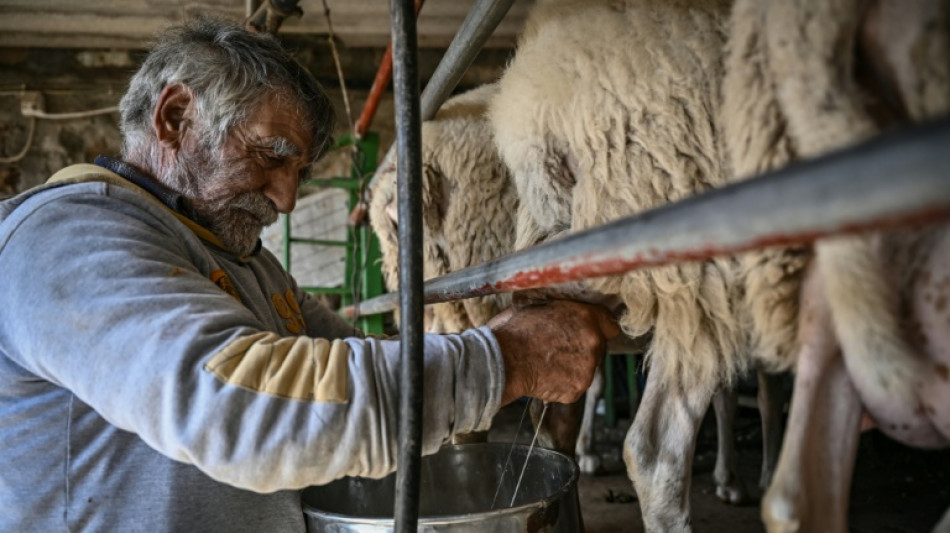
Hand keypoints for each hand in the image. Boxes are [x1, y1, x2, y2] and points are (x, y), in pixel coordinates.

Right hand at [488, 299, 620, 404]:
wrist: (502, 361)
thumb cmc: (513, 330)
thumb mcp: (539, 306)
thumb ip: (562, 311)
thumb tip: (564, 312)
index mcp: (586, 317)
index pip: (610, 324)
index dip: (598, 328)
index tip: (588, 332)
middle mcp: (593, 343)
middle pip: (598, 348)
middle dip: (582, 349)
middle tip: (557, 348)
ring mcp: (587, 370)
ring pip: (586, 369)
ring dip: (573, 367)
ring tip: (547, 363)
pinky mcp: (576, 391)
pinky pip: (574, 386)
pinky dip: (562, 384)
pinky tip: (544, 376)